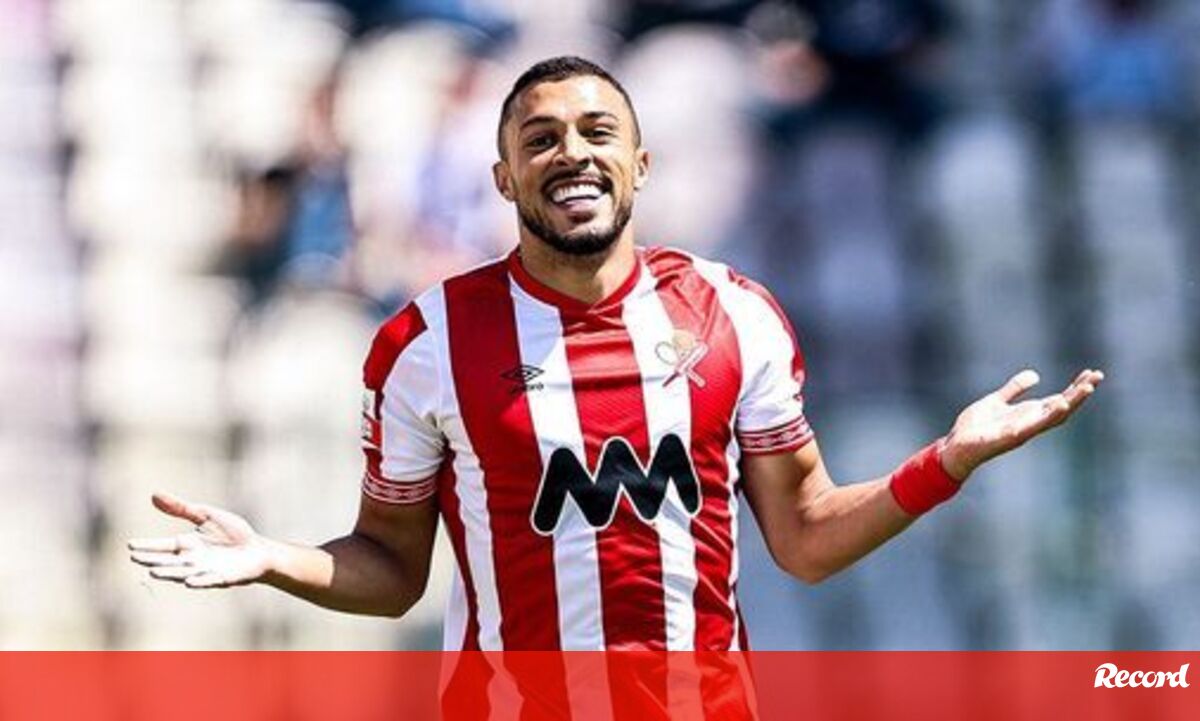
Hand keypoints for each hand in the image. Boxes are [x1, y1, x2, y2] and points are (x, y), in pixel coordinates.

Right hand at [128, 493, 273, 588]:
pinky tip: (188, 581)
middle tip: (136, 557)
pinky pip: (208, 581)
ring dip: (169, 573)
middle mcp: (192, 560)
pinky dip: (198, 581)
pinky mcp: (221, 578)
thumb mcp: (206, 515)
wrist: (258, 550)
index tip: (130, 545)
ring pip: (182, 573)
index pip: (163, 546)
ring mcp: (205, 570)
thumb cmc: (232, 533)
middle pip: (168, 561)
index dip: (147, 546)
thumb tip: (154, 495)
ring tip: (153, 571)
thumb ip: (181, 508)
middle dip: (153, 559)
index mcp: (187, 544)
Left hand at [939, 368, 1103, 480]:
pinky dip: (1047, 416)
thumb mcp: (996, 401)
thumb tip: (1036, 375)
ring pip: (1053, 417)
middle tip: (1098, 376)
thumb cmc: (976, 427)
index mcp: (1028, 414)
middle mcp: (1030, 423)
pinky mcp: (1010, 437)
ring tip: (1087, 388)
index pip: (1058, 399)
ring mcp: (1022, 431)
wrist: (956, 446)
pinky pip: (1033, 426)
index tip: (1091, 373)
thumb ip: (1014, 389)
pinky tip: (1060, 405)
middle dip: (1080, 393)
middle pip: (1062, 407)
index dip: (1075, 388)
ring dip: (1071, 402)